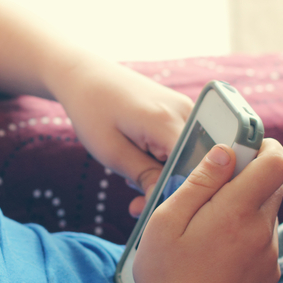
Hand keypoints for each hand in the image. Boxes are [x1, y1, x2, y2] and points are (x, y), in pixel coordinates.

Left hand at [49, 58, 193, 216]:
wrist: (86, 76)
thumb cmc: (92, 110)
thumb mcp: (111, 151)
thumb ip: (143, 176)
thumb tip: (167, 202)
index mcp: (166, 121)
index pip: (194, 169)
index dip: (177, 193)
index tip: (151, 206)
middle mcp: (185, 112)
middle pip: (196, 164)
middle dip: (170, 187)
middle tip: (136, 200)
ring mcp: (187, 109)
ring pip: (191, 157)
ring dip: (167, 174)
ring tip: (134, 178)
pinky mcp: (182, 112)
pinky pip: (184, 145)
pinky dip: (166, 161)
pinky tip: (143, 162)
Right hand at [132, 140, 282, 282]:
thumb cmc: (166, 277)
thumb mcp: (167, 221)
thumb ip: (199, 182)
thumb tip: (225, 152)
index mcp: (236, 212)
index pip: (277, 162)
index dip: (266, 146)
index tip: (245, 146)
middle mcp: (261, 231)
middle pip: (274, 184)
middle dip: (249, 176)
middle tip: (212, 188)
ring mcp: (269, 255)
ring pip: (265, 213)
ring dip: (243, 209)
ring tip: (205, 230)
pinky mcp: (269, 274)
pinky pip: (262, 240)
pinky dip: (244, 236)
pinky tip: (214, 254)